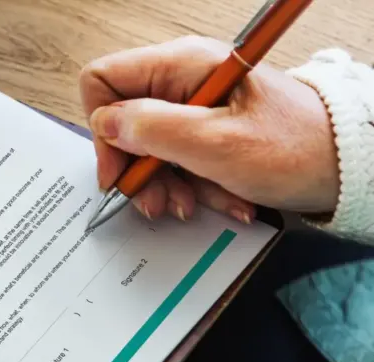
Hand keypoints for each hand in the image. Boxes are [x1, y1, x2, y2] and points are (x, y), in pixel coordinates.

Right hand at [79, 36, 339, 221]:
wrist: (349, 166)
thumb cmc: (296, 148)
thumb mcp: (216, 144)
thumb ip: (153, 130)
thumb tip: (107, 125)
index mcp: (182, 66)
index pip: (104, 81)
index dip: (103, 128)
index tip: (120, 170)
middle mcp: (183, 79)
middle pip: (125, 121)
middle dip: (140, 169)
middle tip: (158, 201)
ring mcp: (195, 105)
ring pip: (150, 147)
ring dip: (168, 184)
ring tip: (195, 203)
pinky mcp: (208, 129)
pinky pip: (179, 159)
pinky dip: (194, 184)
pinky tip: (219, 198)